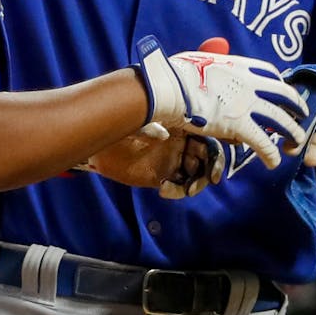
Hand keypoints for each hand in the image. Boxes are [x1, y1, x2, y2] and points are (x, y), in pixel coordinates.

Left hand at [80, 124, 202, 188]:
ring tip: (185, 190)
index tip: (214, 172)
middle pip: (207, 158)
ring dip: (196, 184)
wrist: (100, 147)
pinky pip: (180, 186)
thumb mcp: (136, 123)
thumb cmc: (119, 128)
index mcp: (180, 125)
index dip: (215, 155)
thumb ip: (152, 127)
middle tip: (195, 185)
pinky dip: (177, 190)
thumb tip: (167, 135)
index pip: (208, 138)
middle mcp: (181, 142)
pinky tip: (164, 190)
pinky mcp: (163, 176)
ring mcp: (173, 160)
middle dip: (208, 172)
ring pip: (197, 174)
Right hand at [134, 36, 309, 169]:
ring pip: (279, 119)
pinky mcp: (238, 125)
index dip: (279, 84)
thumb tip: (216, 48)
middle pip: (283, 94)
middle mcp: (248, 83)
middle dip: (296, 105)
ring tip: (298, 142)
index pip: (269, 72)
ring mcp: (246, 104)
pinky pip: (262, 141)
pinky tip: (274, 162)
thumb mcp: (201, 55)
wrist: (170, 87)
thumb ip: (214, 54)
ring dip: (293, 131)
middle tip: (302, 114)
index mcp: (239, 65)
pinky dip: (270, 153)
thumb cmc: (177, 71)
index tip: (282, 92)